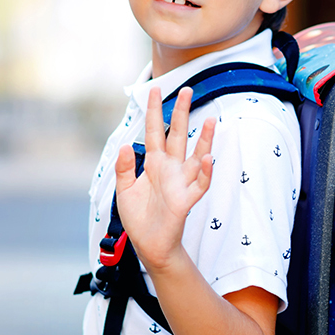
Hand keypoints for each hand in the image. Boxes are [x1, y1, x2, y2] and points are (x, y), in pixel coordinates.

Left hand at [113, 87, 216, 269]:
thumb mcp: (124, 190)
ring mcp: (180, 183)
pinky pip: (199, 184)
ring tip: (211, 120)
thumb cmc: (138, 217)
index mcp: (153, 163)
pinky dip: (204, 172)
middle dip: (182, 113)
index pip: (153, 131)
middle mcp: (169, 169)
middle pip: (177, 135)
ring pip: (195, 156)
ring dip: (204, 139)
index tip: (154, 89)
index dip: (154, 111)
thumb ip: (124, 168)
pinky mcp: (186, 200)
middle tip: (187, 90)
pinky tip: (206, 158)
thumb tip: (125, 146)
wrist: (148, 244)